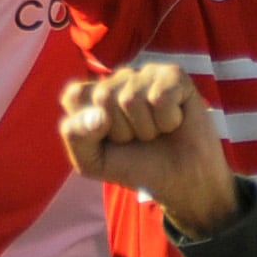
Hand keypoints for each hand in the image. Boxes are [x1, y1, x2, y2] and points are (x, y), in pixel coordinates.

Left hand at [58, 63, 244, 237]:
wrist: (182, 182)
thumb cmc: (136, 166)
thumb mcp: (92, 162)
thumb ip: (76, 136)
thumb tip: (97, 115)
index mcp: (90, 94)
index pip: (74, 97)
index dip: (90, 128)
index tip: (109, 141)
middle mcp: (115, 79)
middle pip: (103, 98)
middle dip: (122, 131)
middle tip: (138, 138)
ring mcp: (144, 74)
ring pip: (131, 99)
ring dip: (147, 128)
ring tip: (157, 131)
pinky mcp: (173, 75)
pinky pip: (160, 97)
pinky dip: (168, 120)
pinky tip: (175, 122)